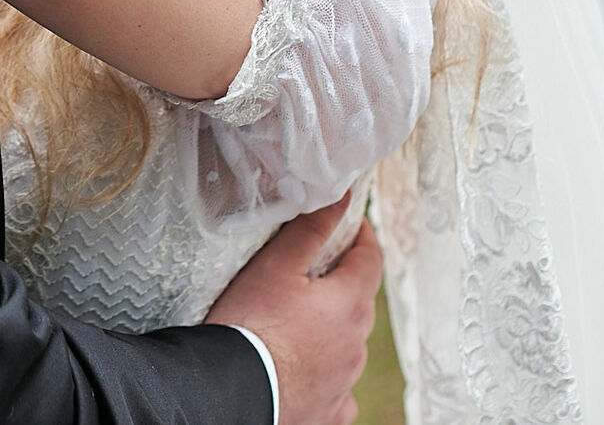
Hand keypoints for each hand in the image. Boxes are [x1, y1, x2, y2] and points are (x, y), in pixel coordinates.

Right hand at [205, 194, 382, 424]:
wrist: (231, 389)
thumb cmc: (251, 325)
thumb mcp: (276, 265)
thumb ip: (312, 229)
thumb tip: (341, 200)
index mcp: (350, 304)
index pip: (372, 259)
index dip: (363, 236)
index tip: (352, 224)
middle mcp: (356, 345)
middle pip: (361, 301)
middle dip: (344, 282)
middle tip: (313, 270)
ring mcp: (344, 382)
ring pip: (350, 345)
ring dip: (334, 329)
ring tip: (299, 322)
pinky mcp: (328, 411)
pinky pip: (338, 390)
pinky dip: (327, 375)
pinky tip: (305, 370)